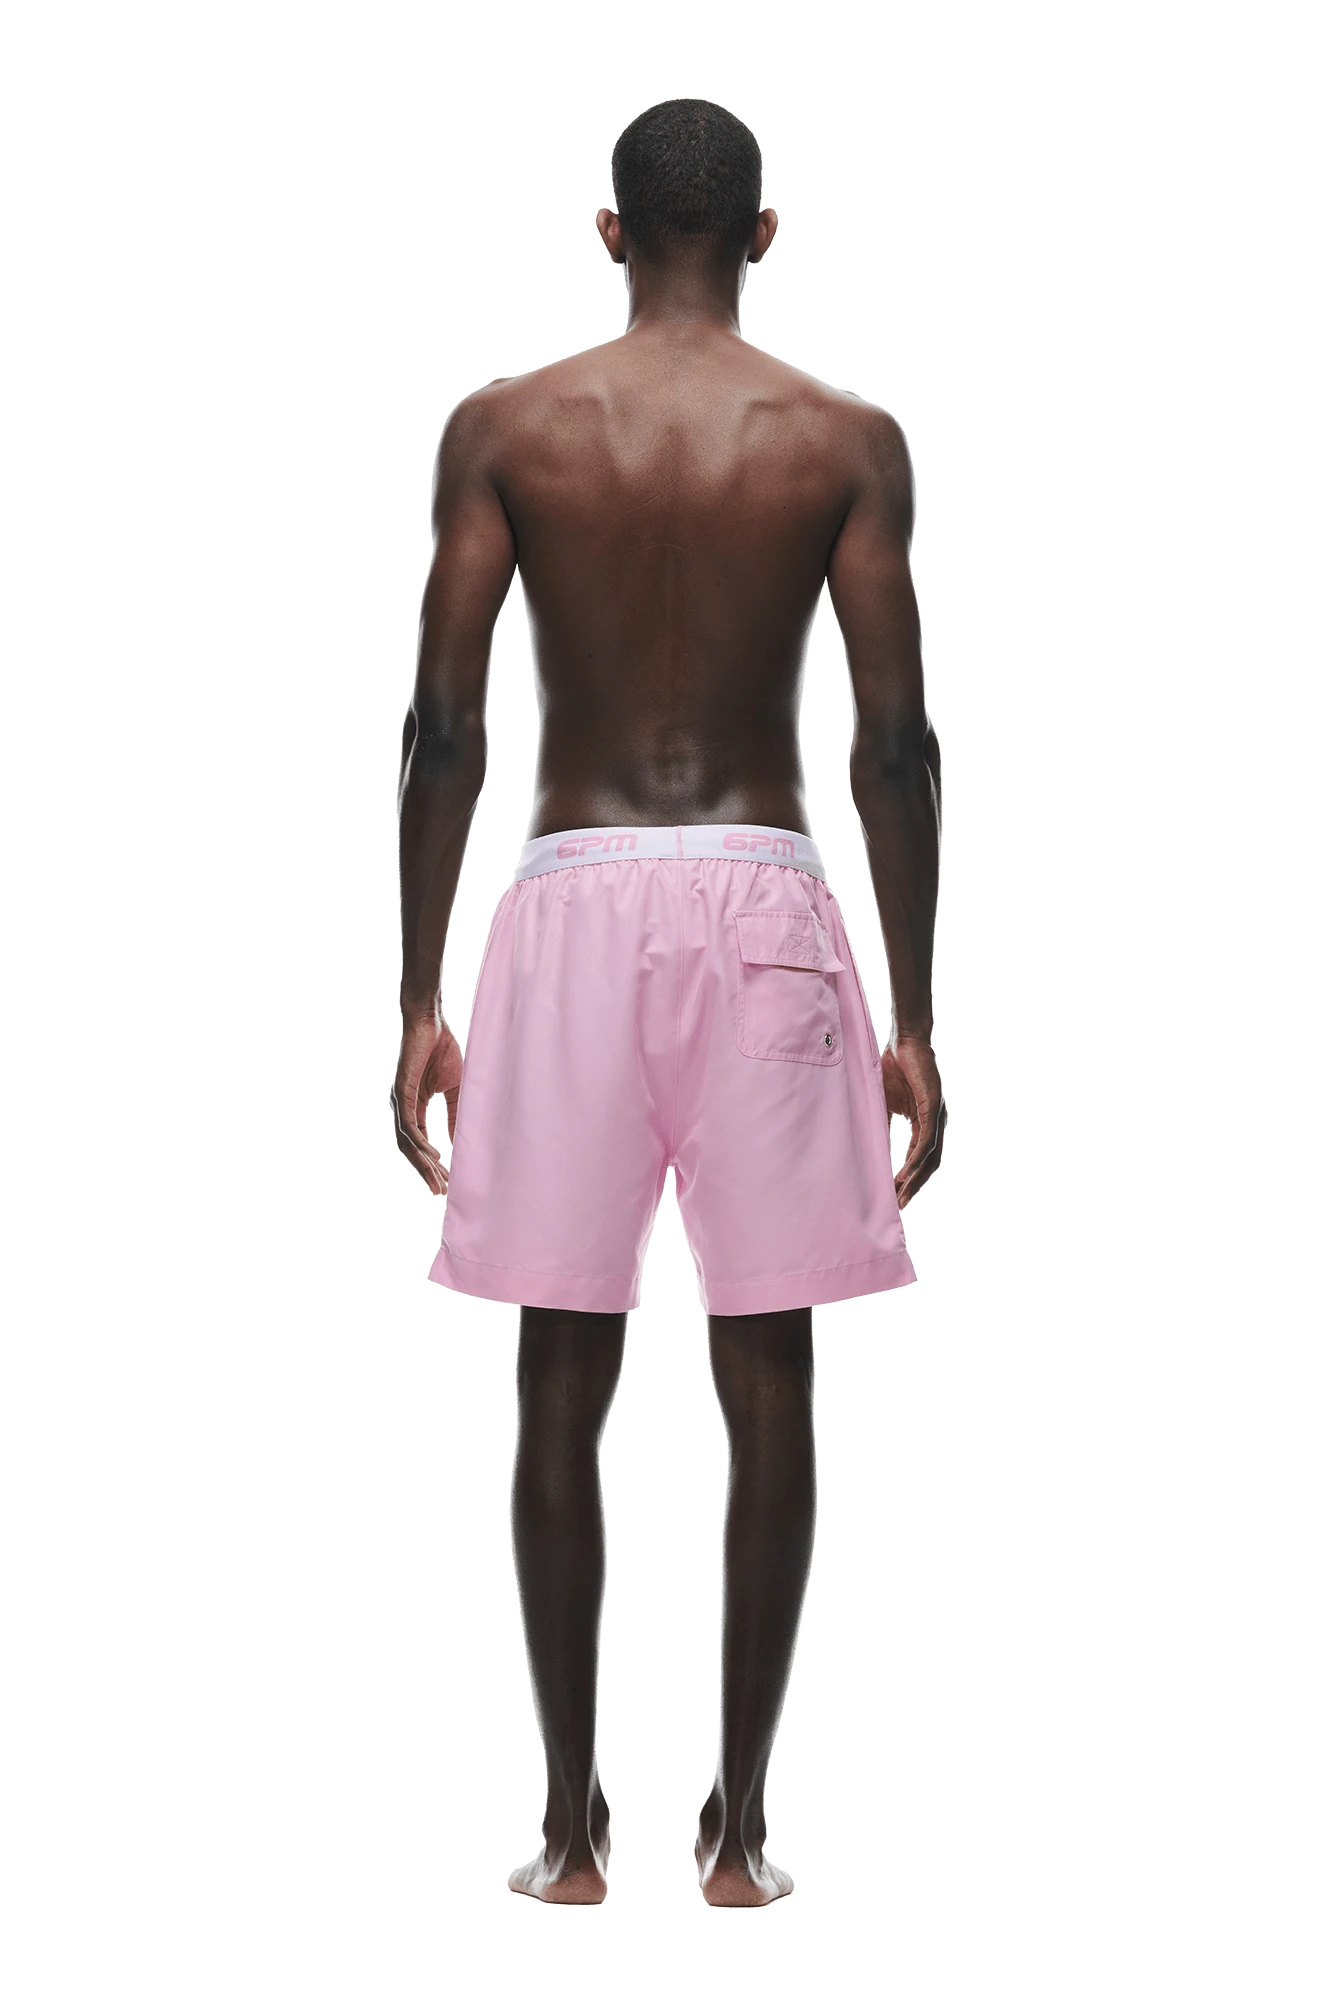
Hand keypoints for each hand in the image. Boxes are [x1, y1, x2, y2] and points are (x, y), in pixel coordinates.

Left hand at [392, 1016, 461, 1196]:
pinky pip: (409, 1124)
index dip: (431, 1162)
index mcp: (414, 1106)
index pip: (420, 1142)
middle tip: (442, 1190)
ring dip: (423, 1162)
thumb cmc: (442, 1050)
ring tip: (438, 1179)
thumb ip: (455, 1113)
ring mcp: (401, 1100)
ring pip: (408, 1141)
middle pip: (411, 1148)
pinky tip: (431, 1155)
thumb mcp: (454, 1088)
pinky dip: (420, 1142)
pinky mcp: (402, 1091)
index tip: (447, 1180)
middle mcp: (404, 1107)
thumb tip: (459, 1139)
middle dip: (426, 1170)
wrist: (430, 1022)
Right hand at [882, 1036, 944, 1209]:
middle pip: (927, 1164)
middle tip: (897, 1205)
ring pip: (929, 1157)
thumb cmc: (892, 1069)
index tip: (892, 1195)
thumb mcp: (881, 1103)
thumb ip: (879, 1124)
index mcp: (923, 1122)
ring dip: (915, 1178)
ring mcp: (936, 1116)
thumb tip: (866, 1146)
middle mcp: (934, 1123)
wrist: (904, 1042)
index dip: (908, 1178)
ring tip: (899, 1194)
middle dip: (912, 1186)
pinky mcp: (933, 1107)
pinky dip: (916, 1159)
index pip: (918, 1158)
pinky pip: (926, 1141)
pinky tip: (905, 1173)